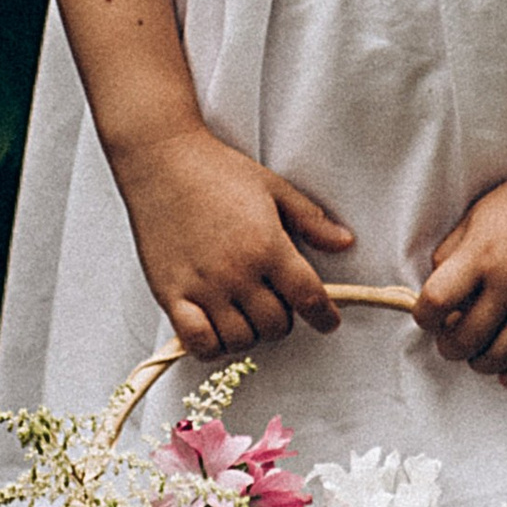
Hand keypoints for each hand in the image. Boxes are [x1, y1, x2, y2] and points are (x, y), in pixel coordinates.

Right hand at [114, 127, 353, 356]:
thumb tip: (346, 243)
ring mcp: (203, 286)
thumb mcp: (273, 188)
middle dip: (283, 320)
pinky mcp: (171, 294)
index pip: (308, 298)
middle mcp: (238, 272)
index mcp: (268, 246)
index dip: (324, 317)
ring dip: (250, 335)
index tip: (328, 322)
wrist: (161, 160)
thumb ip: (310, 221)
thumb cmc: (217, 170)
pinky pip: (198, 343)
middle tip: (274, 304)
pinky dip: (212, 346)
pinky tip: (215, 329)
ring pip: (240, 340)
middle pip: (276, 326)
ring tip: (245, 315)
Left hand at [414, 154, 506, 387]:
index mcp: (481, 255)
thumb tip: (435, 290)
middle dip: (448, 346)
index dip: (423, 317)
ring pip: (499, 355)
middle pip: (465, 338)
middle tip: (450, 340)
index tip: (428, 316)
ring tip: (476, 354)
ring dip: (479, 363)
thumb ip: (451, 253)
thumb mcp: (476, 216)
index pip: (436, 303)